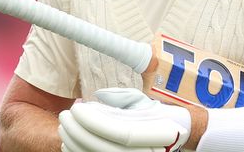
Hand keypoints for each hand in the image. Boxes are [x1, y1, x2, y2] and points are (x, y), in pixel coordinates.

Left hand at [59, 88, 190, 151]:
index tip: (78, 108)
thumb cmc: (158, 114)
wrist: (178, 132)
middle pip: (107, 148)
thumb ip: (122, 98)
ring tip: (65, 125)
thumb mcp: (144, 101)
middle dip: (80, 132)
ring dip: (76, 143)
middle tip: (66, 115)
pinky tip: (69, 141)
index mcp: (162, 134)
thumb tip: (96, 97)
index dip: (97, 122)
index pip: (123, 133)